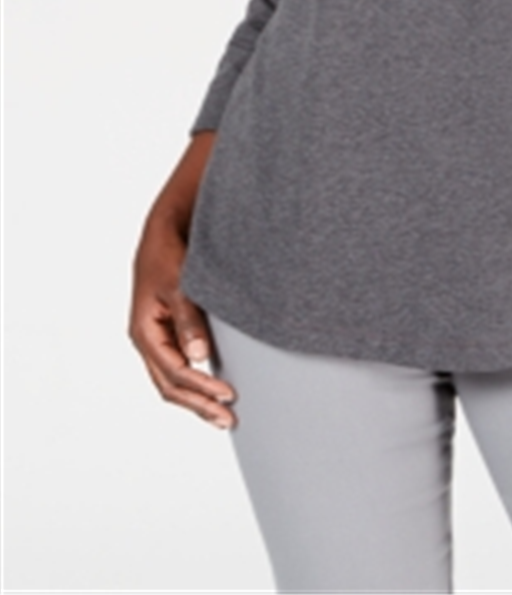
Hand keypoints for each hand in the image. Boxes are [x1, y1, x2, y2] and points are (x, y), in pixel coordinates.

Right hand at [128, 214, 237, 429]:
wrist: (165, 232)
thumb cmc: (168, 256)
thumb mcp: (179, 285)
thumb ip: (189, 321)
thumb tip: (199, 358)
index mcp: (144, 332)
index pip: (174, 372)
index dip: (201, 388)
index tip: (228, 396)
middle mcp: (148, 339)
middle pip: (170, 385)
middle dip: (198, 405)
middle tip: (228, 419)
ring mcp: (157, 337)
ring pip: (172, 379)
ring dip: (196, 398)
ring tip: (222, 414)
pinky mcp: (169, 331)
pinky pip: (179, 364)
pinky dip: (195, 380)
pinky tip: (213, 387)